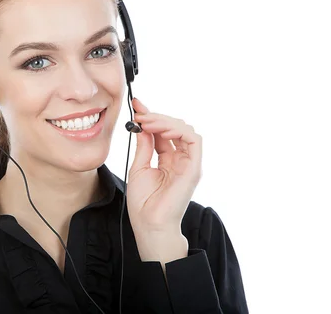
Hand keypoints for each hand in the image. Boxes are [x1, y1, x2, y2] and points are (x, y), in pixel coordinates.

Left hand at [126, 98, 202, 234]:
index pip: (162, 131)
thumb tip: (142, 125)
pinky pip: (194, 140)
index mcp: (167, 159)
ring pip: (185, 129)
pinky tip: (162, 130)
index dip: (151, 116)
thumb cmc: (144, 202)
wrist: (149, 224)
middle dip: (156, 116)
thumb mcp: (139, 167)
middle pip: (174, 127)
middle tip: (139, 115)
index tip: (136, 105)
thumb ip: (144, 145)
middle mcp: (180, 158)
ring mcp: (188, 163)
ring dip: (165, 121)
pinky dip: (178, 130)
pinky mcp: (194, 168)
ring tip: (146, 122)